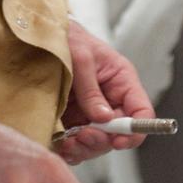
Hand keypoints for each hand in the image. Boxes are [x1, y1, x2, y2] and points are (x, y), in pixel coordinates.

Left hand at [55, 19, 153, 165]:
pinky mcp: (73, 119)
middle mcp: (111, 100)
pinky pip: (77, 142)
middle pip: (118, 133)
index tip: (119, 140)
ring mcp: (91, 112)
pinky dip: (70, 148)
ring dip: (84, 148)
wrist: (41, 34)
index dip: (136, 130)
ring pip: (98, 142)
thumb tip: (104, 119)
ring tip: (68, 143)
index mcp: (122, 81)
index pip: (141, 111)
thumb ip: (90, 89)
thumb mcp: (80, 57)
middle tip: (82, 137)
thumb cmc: (67, 37)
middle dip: (102, 141)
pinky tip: (60, 144)